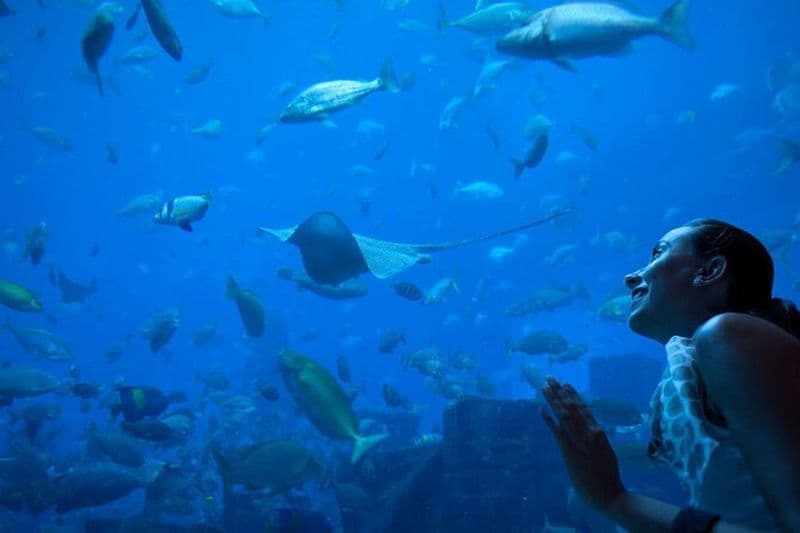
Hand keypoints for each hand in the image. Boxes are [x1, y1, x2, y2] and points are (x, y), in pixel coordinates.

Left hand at [540, 377, 625, 511]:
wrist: (608, 493)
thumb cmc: (608, 475)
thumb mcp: (606, 451)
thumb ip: (598, 439)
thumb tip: (595, 429)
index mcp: (598, 431)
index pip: (584, 408)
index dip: (573, 395)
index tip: (566, 384)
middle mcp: (588, 432)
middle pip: (572, 407)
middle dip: (560, 392)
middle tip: (551, 378)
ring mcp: (578, 440)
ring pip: (563, 415)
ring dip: (553, 400)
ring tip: (544, 387)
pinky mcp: (568, 450)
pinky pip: (556, 431)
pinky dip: (548, 419)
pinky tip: (540, 409)